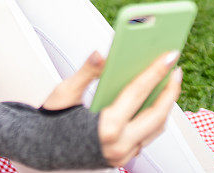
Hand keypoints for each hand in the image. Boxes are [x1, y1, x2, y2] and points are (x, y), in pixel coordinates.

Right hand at [41, 51, 182, 167]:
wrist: (38, 149)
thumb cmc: (51, 119)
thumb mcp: (64, 92)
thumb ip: (87, 72)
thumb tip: (102, 53)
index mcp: (104, 128)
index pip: (137, 94)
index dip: (156, 71)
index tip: (170, 54)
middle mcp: (117, 146)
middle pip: (156, 116)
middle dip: (170, 90)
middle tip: (175, 67)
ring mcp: (122, 156)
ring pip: (155, 129)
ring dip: (165, 105)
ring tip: (168, 81)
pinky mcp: (122, 159)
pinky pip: (147, 137)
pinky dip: (153, 117)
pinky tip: (153, 99)